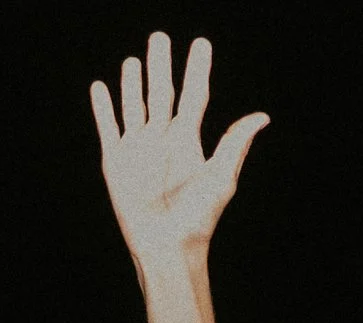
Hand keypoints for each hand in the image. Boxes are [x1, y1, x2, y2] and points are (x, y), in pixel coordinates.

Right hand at [90, 34, 270, 265]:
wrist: (166, 246)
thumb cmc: (197, 218)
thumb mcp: (220, 177)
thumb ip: (234, 144)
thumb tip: (262, 117)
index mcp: (189, 140)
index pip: (194, 94)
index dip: (197, 69)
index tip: (200, 43)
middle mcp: (163, 139)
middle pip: (161, 92)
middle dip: (160, 65)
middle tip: (159, 37)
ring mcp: (139, 148)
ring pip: (134, 104)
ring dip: (132, 82)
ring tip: (134, 60)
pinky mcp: (116, 160)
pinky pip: (108, 126)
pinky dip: (103, 107)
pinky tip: (101, 87)